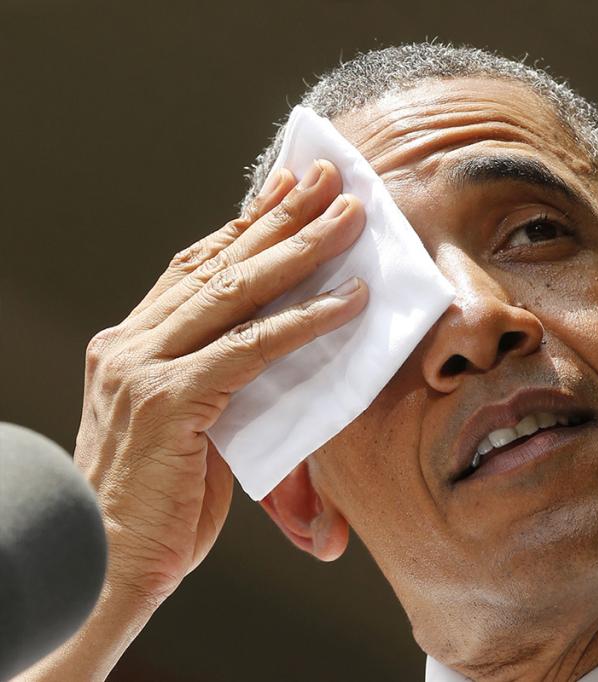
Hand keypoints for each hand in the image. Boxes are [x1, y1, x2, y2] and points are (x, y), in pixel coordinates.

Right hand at [76, 159, 366, 607]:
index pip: (194, 269)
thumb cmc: (154, 509)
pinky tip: (348, 301)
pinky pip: (252, 347)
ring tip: (348, 217)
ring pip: (236, 291)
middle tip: (327, 180)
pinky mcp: (170, 401)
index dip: (242, 227)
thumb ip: (220, 391)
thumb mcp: (186, 433)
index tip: (284, 192)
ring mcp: (144, 368)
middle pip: (218, 263)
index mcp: (129, 346)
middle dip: (279, 217)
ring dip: (301, 249)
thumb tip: (276, 366)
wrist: (101, 565)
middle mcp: (129, 345)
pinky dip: (305, 321)